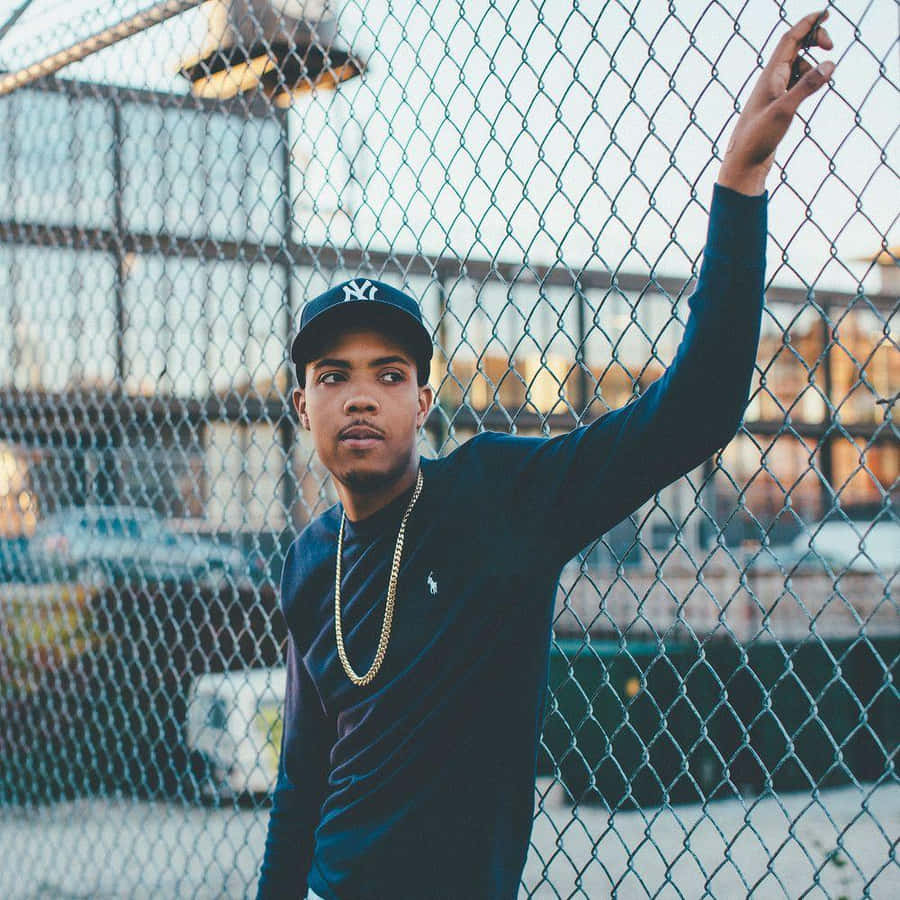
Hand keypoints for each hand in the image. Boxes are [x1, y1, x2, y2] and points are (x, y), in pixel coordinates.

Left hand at [717, 8, 835, 195]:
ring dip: (812, 64)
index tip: (827, 12)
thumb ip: (807, 86)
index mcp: (770, 76)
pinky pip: (795, 83)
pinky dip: (808, 80)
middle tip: (832, 47)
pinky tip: (812, 90)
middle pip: (794, 47)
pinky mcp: (776, 106)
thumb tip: (830, 63)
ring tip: (821, 79)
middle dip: (814, 39)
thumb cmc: (757, 138)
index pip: (790, 39)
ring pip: (797, 66)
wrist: (744, 163)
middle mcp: (770, 80)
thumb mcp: (784, 110)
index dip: (808, 23)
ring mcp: (773, 93)